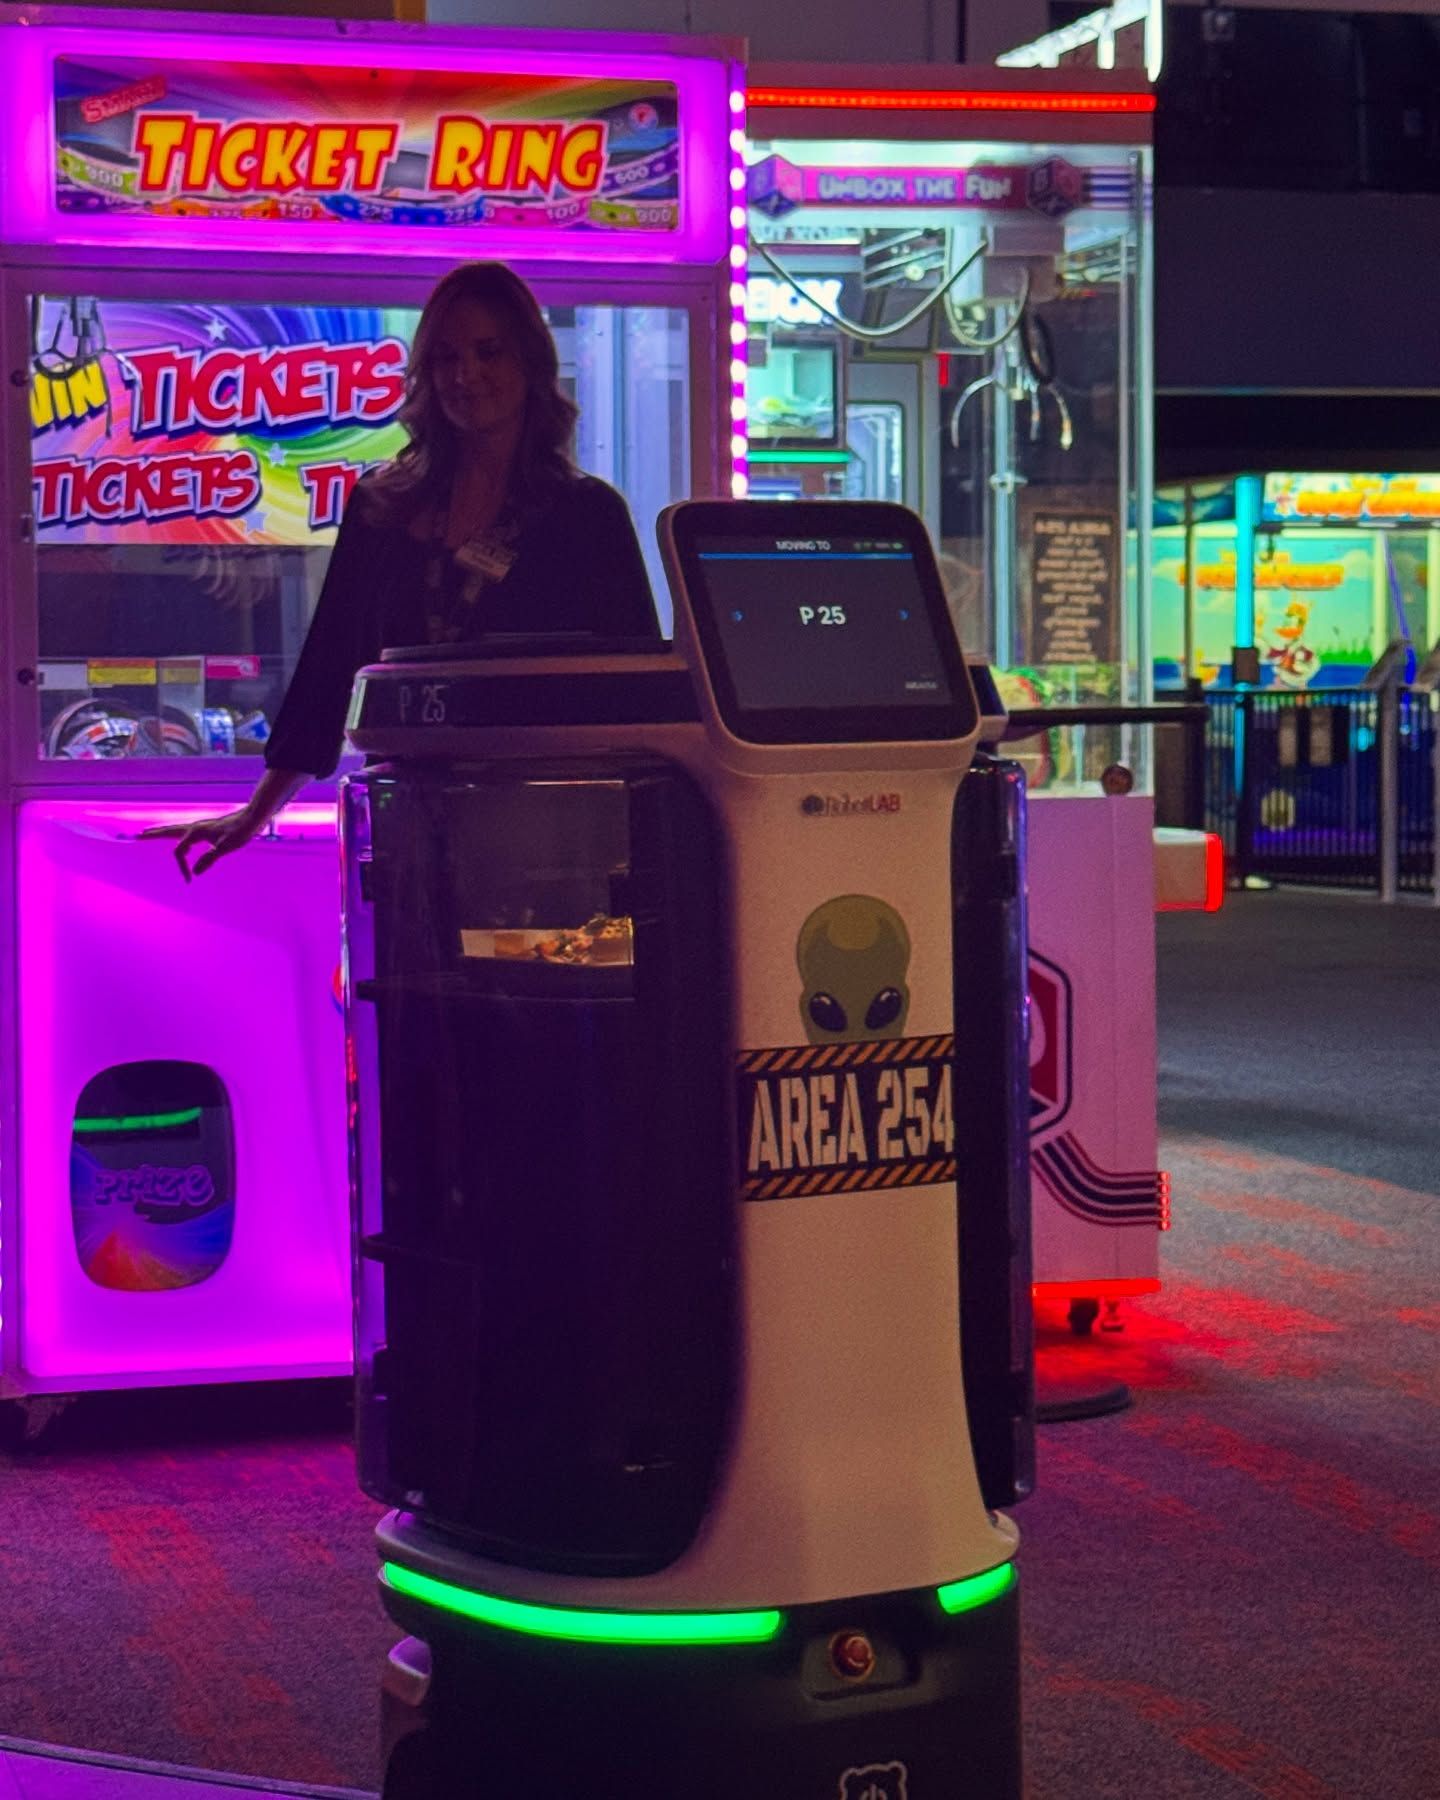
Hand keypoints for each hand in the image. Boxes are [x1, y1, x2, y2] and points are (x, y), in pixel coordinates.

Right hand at [140, 806, 265, 882]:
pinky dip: (177, 836)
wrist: (252, 818)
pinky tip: (181, 841)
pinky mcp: (207, 828)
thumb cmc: (240, 831)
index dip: (181, 867)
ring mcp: (200, 826)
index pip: (179, 852)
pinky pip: (186, 832)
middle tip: (138, 836)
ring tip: (150, 833)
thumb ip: (210, 858)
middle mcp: (195, 827)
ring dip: (162, 832)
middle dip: (154, 834)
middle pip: (168, 831)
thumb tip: (196, 872)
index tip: (189, 881)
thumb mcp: (226, 847)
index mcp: (196, 831)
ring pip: (176, 830)